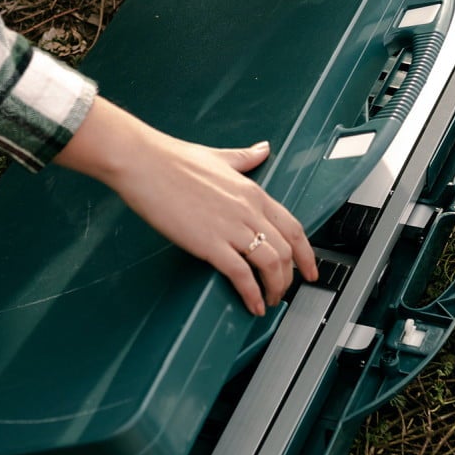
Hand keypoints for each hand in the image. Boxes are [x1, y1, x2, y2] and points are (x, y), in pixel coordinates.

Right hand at [55, 97, 316, 314]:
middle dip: (290, 277)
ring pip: (270, 264)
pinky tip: (251, 305)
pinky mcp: (210, 243)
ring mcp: (231, 227)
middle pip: (286, 251)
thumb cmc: (173, 160)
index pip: (293, 227)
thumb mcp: (218, 157)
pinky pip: (241, 274)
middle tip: (284, 292)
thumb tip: (262, 150)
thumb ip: (244, 158)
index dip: (307, 253)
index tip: (310, 268)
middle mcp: (248, 210)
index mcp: (252, 191)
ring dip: (273, 289)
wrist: (144, 163)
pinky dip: (251, 294)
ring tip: (267, 301)